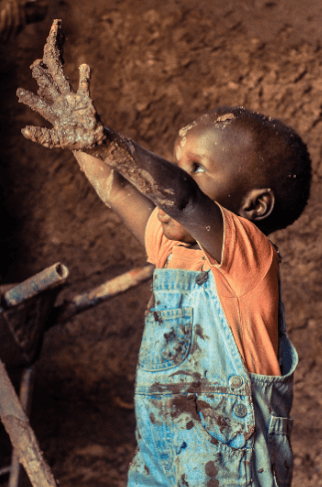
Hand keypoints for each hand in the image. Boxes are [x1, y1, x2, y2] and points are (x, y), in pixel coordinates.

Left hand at [16, 19, 105, 149]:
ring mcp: (73, 100)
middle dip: (41, 79)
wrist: (93, 141)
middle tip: (34, 68)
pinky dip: (85, 76)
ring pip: (63, 83)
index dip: (29, 98)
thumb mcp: (56, 141)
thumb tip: (23, 131)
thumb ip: (41, 136)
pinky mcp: (85, 100)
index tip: (18, 91)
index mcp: (53, 114)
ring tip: (49, 60)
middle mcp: (61, 104)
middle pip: (49, 89)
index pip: (39, 104)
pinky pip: (84, 86)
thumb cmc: (75, 141)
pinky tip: (84, 65)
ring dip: (57, 73)